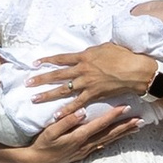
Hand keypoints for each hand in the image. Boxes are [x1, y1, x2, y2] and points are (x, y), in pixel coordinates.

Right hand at [5, 95, 134, 162]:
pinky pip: (103, 145)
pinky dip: (113, 140)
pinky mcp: (84, 153)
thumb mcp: (50, 132)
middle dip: (126, 126)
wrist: (36, 162)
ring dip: (123, 133)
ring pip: (109, 140)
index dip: (113, 115)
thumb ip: (66, 121)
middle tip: (141, 120)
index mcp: (78, 136)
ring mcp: (86, 150)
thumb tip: (82, 112)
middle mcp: (85, 144)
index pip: (100, 124)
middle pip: (110, 134)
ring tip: (136, 127)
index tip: (125, 107)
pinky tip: (119, 137)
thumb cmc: (42, 144)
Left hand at [27, 42, 161, 108]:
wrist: (135, 70)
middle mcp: (82, 70)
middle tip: (27, 83)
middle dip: (41, 79)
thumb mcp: (106, 47)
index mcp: (85, 56)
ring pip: (63, 90)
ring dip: (48, 94)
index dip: (48, 60)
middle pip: (57, 75)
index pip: (61, 58)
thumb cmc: (124, 56)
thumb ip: (93, 51)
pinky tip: (56, 115)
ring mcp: (87, 83)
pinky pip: (77, 104)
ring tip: (34, 99)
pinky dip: (66, 110)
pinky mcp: (94, 94)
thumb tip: (87, 52)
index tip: (35, 63)